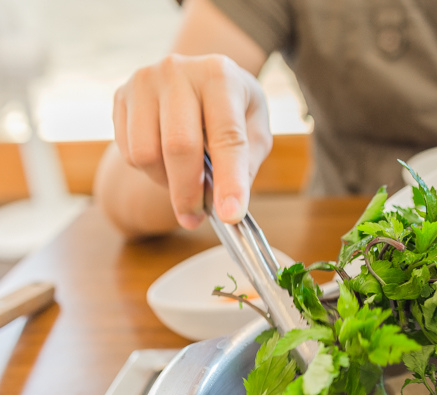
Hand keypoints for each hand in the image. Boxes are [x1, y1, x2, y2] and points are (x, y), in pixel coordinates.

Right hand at [112, 53, 271, 228]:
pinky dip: (150, 171)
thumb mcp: (255, 129)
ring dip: (166, 183)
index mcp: (221, 76)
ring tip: (186, 185)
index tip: (230, 216)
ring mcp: (144, 82)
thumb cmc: (233, 108)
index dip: (229, 180)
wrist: (198, 76)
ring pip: (146, 154)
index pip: (227, 137)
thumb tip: (227, 205)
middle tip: (196, 220)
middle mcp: (178, 72)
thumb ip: (245, 163)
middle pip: (178, 147)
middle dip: (189, 193)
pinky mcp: (121, 97)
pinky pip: (128, 152)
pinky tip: (167, 165)